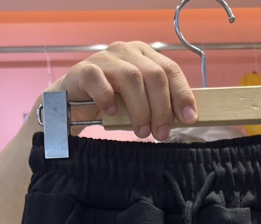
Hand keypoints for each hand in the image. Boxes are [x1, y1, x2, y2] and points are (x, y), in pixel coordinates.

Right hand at [38, 42, 197, 140]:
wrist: (72, 103)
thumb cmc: (112, 103)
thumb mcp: (140, 103)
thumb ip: (159, 105)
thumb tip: (184, 120)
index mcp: (145, 55)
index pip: (170, 70)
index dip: (182, 94)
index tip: (188, 119)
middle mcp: (127, 51)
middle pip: (154, 75)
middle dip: (162, 108)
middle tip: (161, 134)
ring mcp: (105, 58)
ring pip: (131, 78)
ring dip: (140, 109)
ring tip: (141, 132)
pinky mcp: (84, 70)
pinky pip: (99, 81)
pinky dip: (108, 99)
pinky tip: (112, 113)